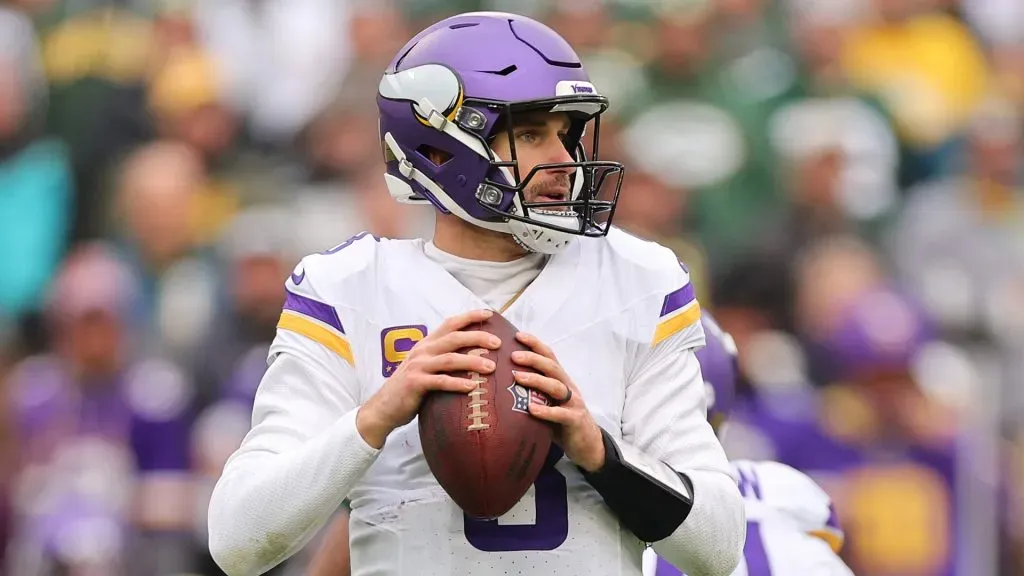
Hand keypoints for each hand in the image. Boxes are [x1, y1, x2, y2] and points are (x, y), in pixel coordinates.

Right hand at [357, 309, 500, 448]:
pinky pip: (440, 382)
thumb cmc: (410, 388)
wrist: (384, 407)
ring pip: (450, 359)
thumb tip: (473, 355)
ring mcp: (418, 367)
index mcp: (426, 344)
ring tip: (491, 367)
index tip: (489, 314)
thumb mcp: (425, 366)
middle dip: (478, 337)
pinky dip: (457, 384)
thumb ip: (442, 358)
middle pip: (454, 338)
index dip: (470, 317)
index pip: (450, 324)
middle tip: (498, 343)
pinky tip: (472, 387)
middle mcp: (423, 351)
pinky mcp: (415, 384)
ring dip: (472, 362)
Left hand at [511, 332, 605, 472]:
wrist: (587, 444)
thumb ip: (533, 391)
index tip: (518, 335)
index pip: (549, 356)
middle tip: (513, 356)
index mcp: (560, 379)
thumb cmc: (561, 421)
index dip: (535, 344)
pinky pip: (560, 414)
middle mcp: (568, 387)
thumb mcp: (548, 402)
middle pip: (551, 367)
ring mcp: (573, 403)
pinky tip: (532, 409)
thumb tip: (502, 382)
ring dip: (536, 380)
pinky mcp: (575, 420)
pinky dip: (546, 411)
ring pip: (555, 387)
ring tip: (517, 377)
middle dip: (532, 359)